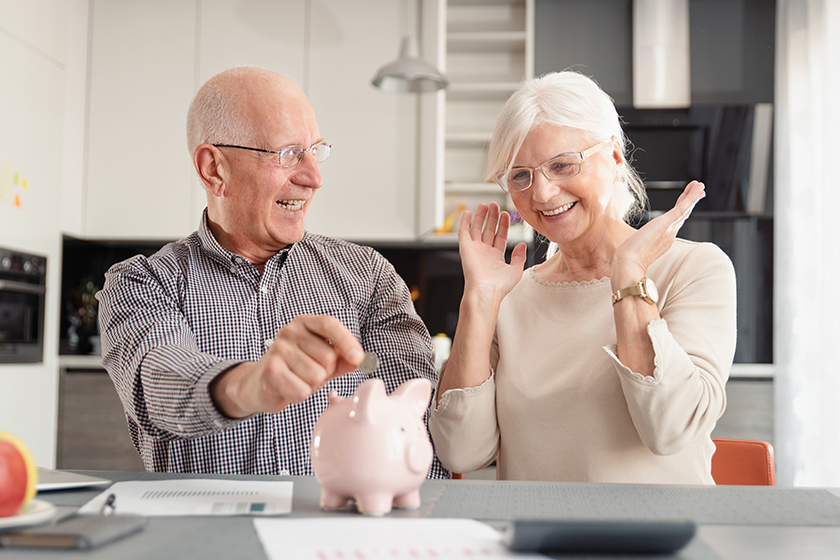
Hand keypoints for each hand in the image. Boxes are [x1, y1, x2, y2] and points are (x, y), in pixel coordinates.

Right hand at [211, 315, 364, 417]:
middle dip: (326, 372)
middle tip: (309, 373)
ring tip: (298, 380)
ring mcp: (277, 350)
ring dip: (312, 385)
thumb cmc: (294, 370)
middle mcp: (289, 332)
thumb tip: (359, 360)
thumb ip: (342, 359)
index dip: (347, 341)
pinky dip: (300, 395)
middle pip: (328, 356)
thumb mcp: (321, 361)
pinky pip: (302, 390)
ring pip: (317, 376)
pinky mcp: (270, 371)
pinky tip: (289, 388)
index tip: (358, 358)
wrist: (259, 384)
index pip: (330, 324)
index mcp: (304, 323)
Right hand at [458, 202, 527, 300]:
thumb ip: (520, 256)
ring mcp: (475, 250)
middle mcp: (485, 253)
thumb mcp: (516, 270)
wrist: (486, 291)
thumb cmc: (499, 286)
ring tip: (485, 205)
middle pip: (489, 230)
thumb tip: (523, 245)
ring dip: (481, 217)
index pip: (500, 236)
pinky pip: (463, 232)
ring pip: (477, 229)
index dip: (503, 225)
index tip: (505, 215)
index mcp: (496, 258)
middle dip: (492, 217)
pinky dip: (464, 222)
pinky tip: (467, 213)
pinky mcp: (466, 248)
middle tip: (495, 205)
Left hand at [611, 181, 705, 286]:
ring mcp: (669, 230)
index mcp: (663, 239)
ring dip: (693, 196)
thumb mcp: (635, 247)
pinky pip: (682, 209)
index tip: (686, 200)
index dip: (682, 210)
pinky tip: (696, 189)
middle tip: (698, 189)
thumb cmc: (628, 260)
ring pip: (685, 210)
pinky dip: (690, 198)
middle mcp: (669, 234)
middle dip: (691, 201)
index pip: (675, 220)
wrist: (628, 266)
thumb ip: (638, 244)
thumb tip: (631, 245)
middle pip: (683, 214)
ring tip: (700, 185)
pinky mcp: (666, 224)